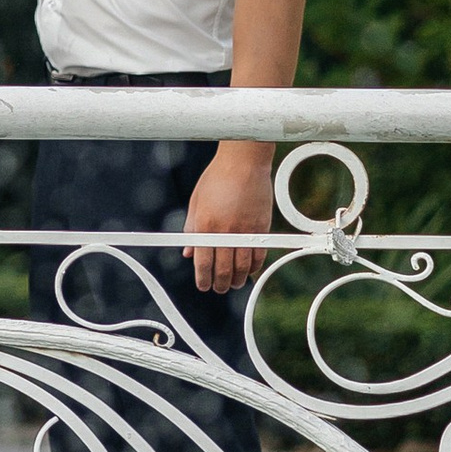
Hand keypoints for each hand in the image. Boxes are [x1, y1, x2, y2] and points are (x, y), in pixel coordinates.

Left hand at [186, 140, 274, 295]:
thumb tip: (188, 252)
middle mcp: (226, 231)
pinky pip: (259, 255)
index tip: (203, 285)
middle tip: (219, 288)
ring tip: (234, 284)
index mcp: (206, 226)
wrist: (243, 162)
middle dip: (220, 284)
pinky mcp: (262, 227)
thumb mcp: (196, 202)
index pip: (204, 263)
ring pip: (243, 267)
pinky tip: (249, 270)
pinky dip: (254, 267)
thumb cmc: (217, 178)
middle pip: (224, 270)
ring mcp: (246, 231)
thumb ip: (191, 229)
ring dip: (238, 280)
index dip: (203, 279)